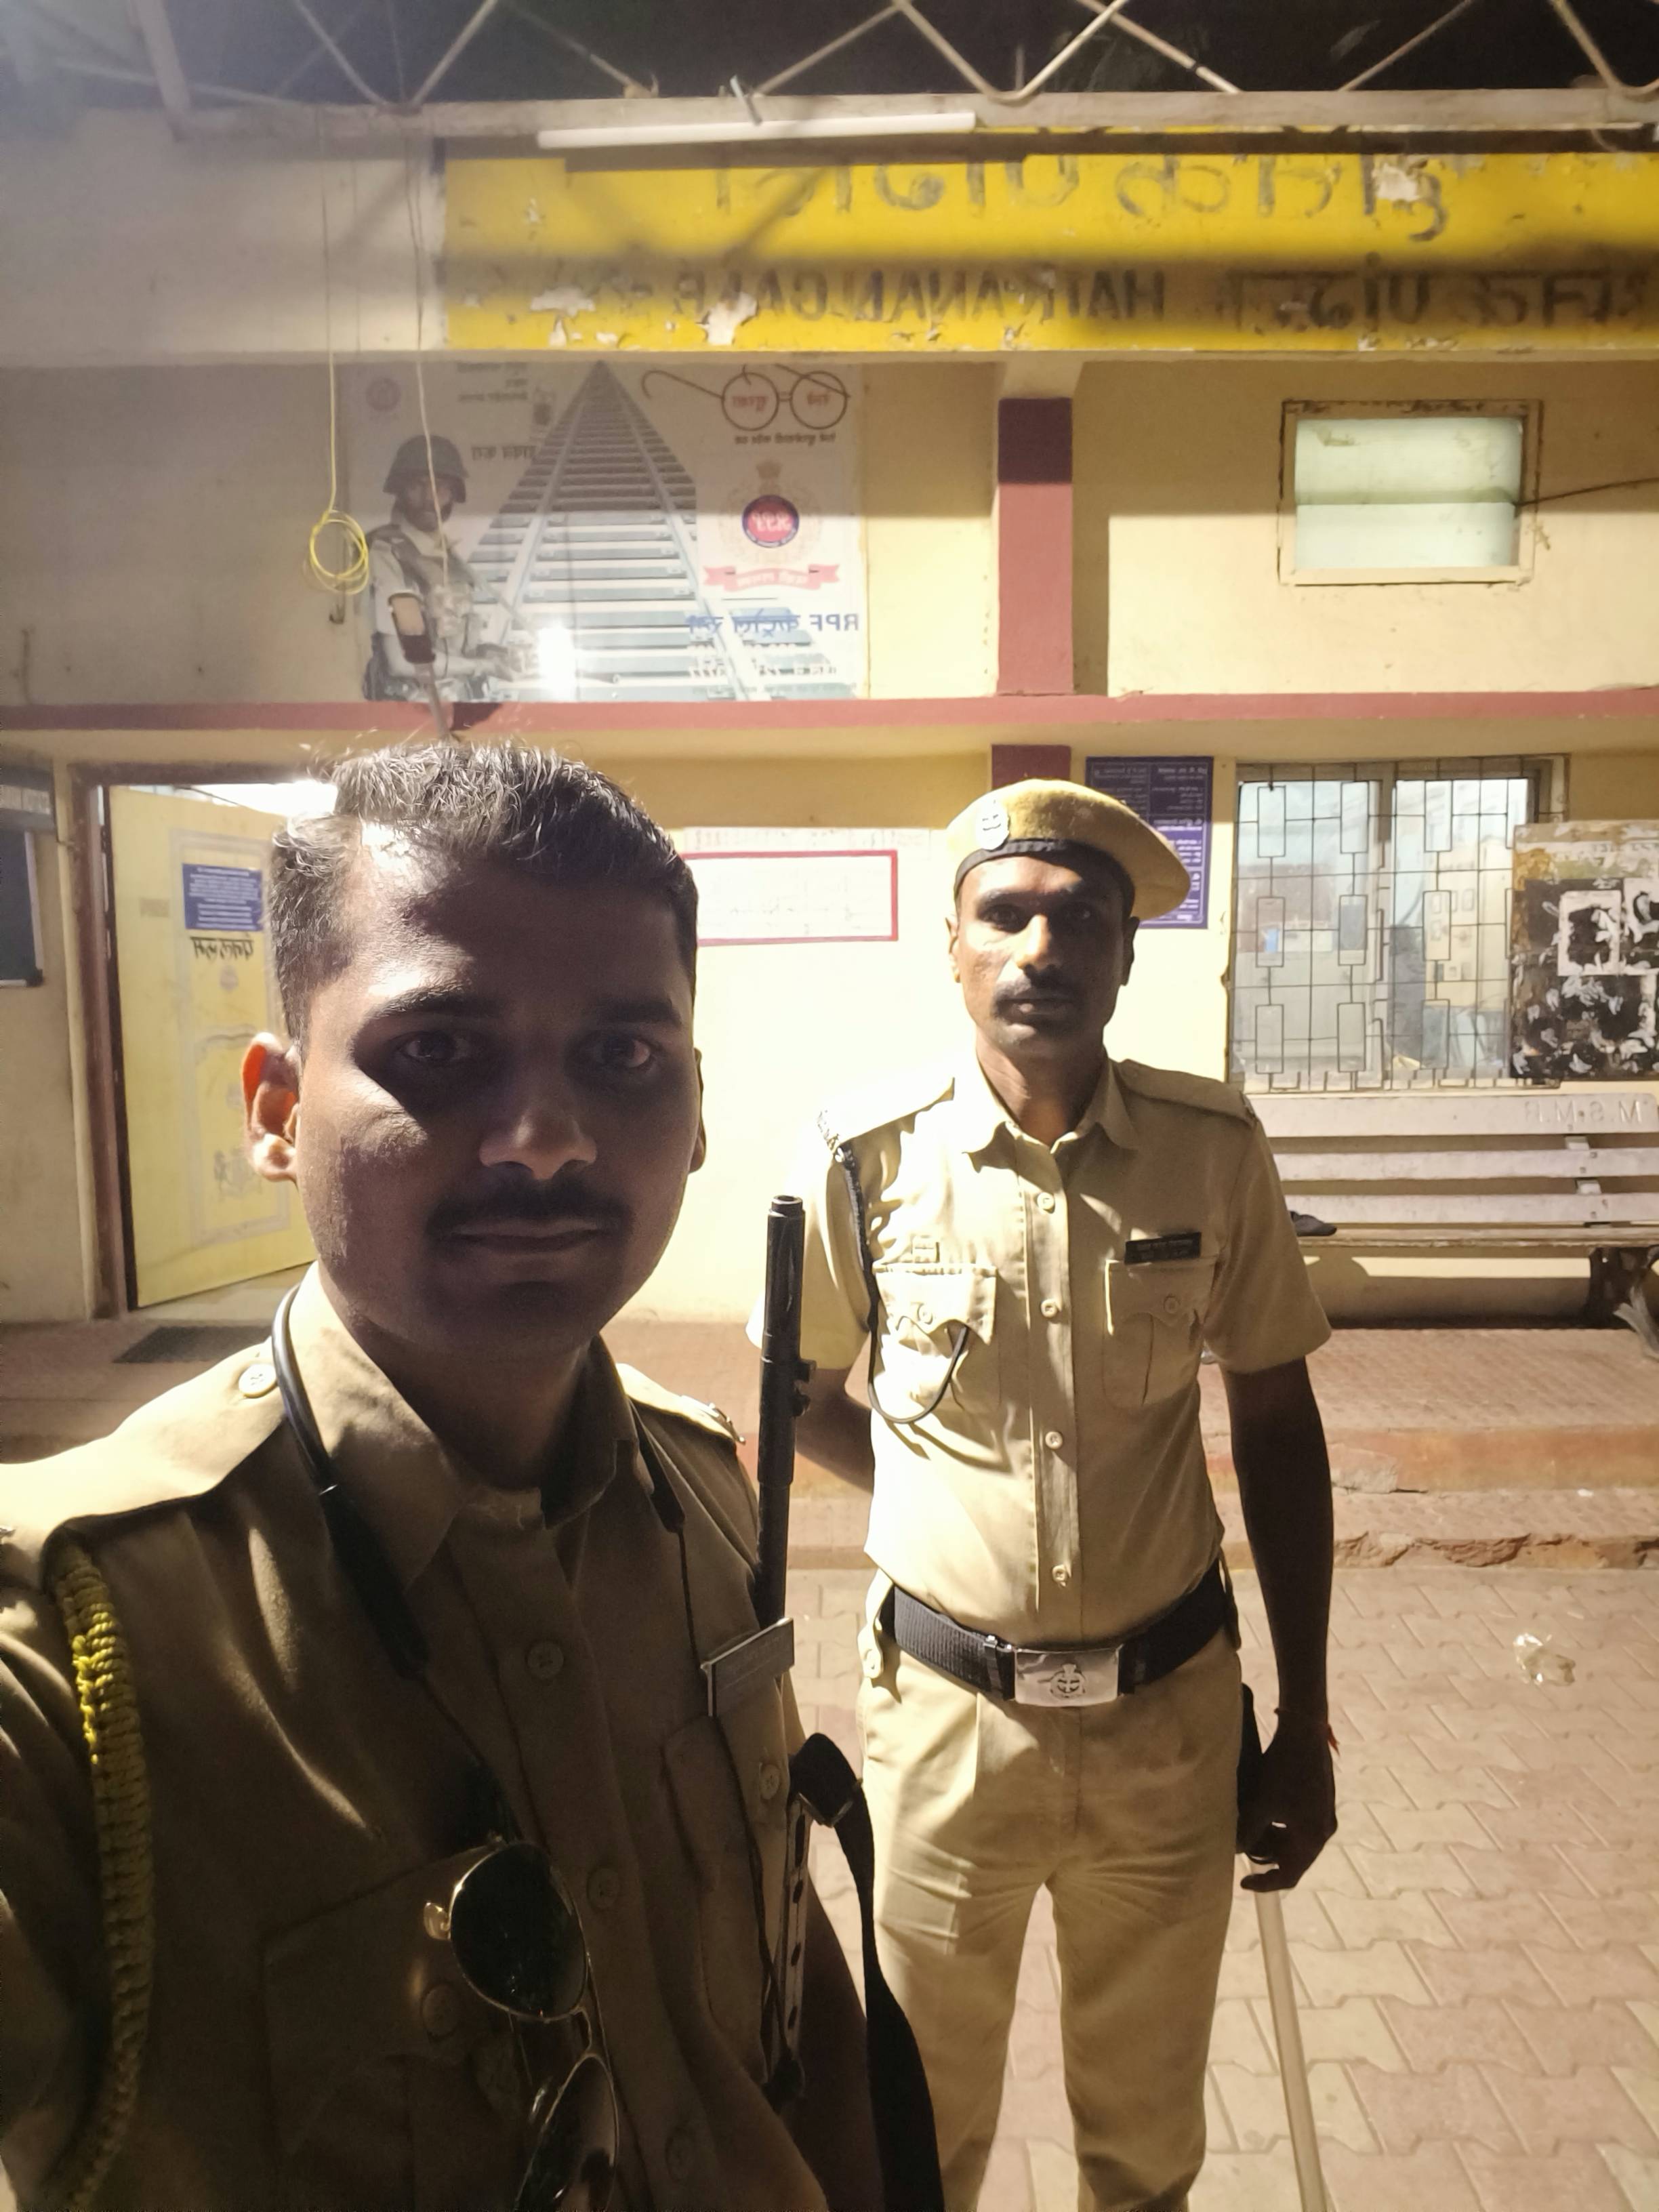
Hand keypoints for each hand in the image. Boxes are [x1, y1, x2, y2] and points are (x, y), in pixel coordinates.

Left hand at [1239, 1712, 1336, 1890]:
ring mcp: (1325, 1816)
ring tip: (1251, 1827)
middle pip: (1294, 1858)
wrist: (1305, 1732)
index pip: (1289, 1875)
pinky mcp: (1322, 1802)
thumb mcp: (1261, 1804)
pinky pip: (1301, 1826)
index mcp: (1312, 1838)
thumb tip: (1235, 1850)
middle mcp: (1324, 1831)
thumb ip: (1248, 1832)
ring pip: (1296, 1841)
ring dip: (1274, 1840)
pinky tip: (1265, 1812)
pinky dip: (1282, 1827)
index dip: (1265, 1884)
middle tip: (1244, 1846)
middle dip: (1267, 1856)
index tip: (1244, 1883)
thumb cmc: (1282, 1770)